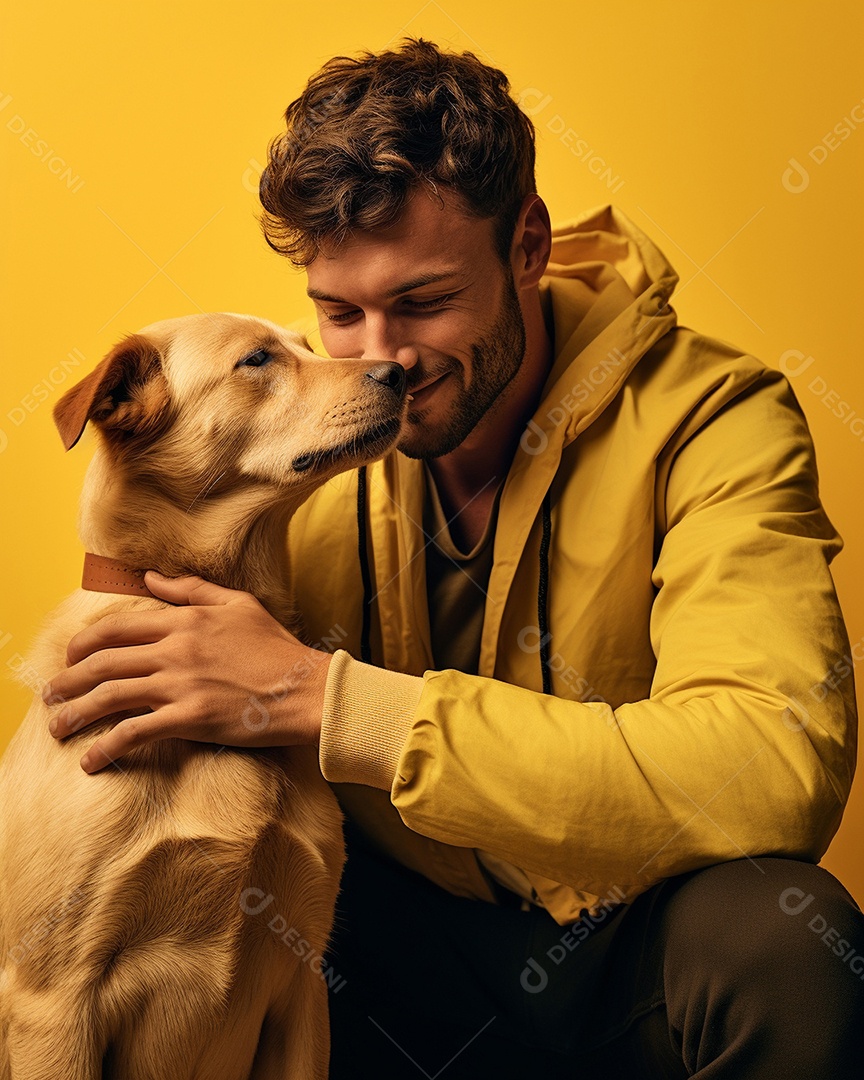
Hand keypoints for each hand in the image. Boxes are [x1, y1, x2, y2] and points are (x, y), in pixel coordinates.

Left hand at [42, 572, 332, 773]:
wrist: (306, 688)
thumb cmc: (277, 648)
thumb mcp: (238, 604)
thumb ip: (191, 590)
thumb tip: (151, 577)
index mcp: (184, 621)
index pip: (118, 627)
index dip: (84, 643)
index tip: (71, 658)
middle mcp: (175, 650)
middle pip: (103, 661)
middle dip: (68, 680)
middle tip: (51, 696)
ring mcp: (180, 684)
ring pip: (109, 696)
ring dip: (75, 713)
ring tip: (57, 727)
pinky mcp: (189, 719)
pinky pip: (134, 733)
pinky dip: (106, 748)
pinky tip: (91, 761)